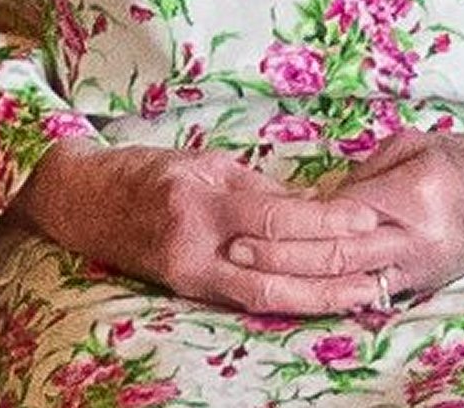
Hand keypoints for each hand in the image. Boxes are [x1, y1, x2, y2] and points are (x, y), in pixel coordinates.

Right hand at [14, 138, 386, 314]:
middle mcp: (195, 247)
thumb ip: (255, 188)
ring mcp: (188, 277)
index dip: (326, 221)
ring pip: (264, 298)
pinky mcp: (185, 293)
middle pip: (276, 271)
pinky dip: (285, 301)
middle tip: (381, 266)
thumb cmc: (144, 171)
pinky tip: (318, 300)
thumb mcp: (203, 162)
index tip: (368, 217)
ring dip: (318, 298)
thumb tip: (311, 204)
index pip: (277, 217)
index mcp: (201, 203)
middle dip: (332, 274)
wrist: (81, 200)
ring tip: (364, 294)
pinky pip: (242, 301)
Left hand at [226, 130, 463, 305]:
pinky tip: (294, 298)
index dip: (294, 221)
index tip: (253, 218)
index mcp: (411, 196)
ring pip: (345, 284)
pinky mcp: (418, 285)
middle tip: (236, 252)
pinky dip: (329, 297)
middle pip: (336, 256)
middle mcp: (412, 240)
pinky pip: (366, 294)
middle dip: (282, 257)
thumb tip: (322, 194)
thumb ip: (365, 170)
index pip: (339, 214)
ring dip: (296, 283)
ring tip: (252, 278)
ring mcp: (416, 269)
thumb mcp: (413, 144)